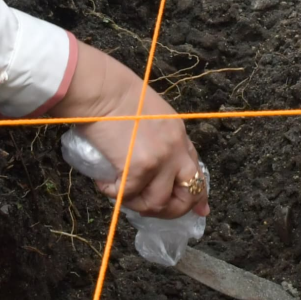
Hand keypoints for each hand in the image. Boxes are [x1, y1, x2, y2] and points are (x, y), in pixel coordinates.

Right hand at [57, 44, 206, 218]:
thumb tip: (147, 157)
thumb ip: (156, 136)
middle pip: (189, 193)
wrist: (101, 88)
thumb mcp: (149, 114)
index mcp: (178, 134)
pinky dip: (112, 193)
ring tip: (121, 194)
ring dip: (138, 204)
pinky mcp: (139, 167)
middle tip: (148, 209)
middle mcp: (175, 147)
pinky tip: (103, 183)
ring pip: (158, 202)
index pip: (196, 170)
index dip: (198, 195)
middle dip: (173, 210)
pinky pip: (128, 195)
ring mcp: (160, 158)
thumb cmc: (115, 94)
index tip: (200, 211)